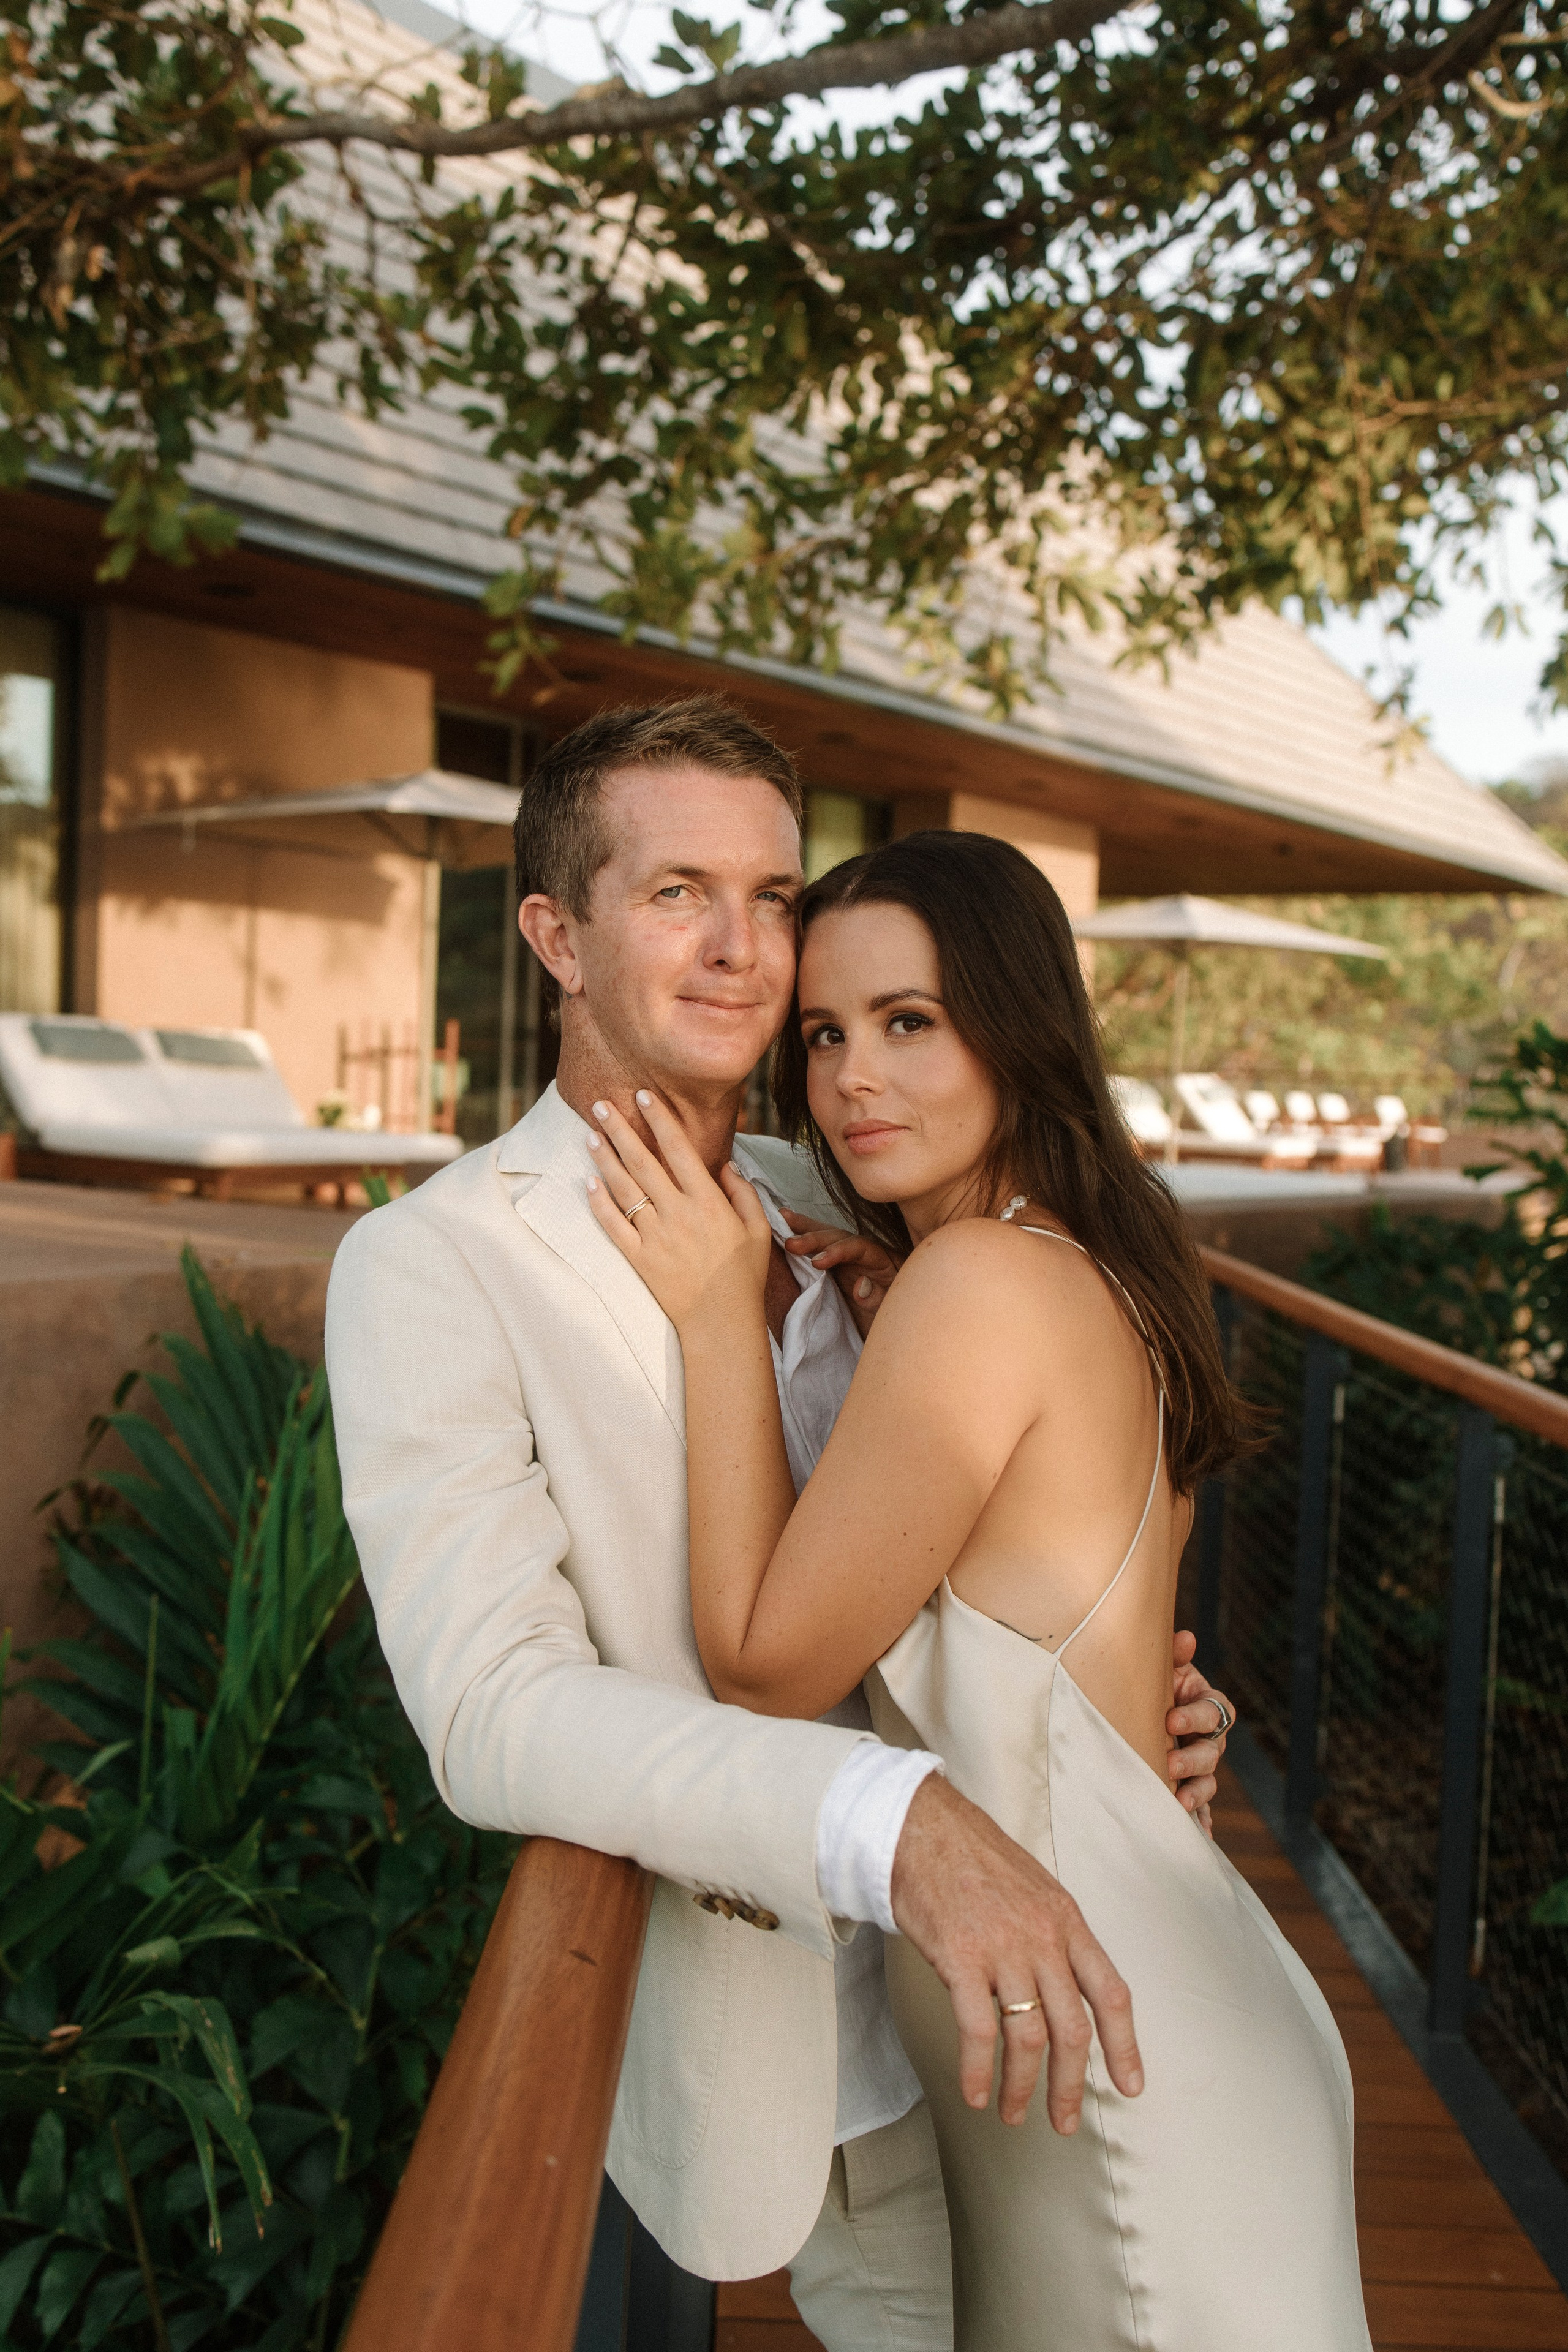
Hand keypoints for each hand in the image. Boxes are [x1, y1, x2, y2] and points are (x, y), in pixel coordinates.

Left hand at [585, 1092, 772, 1327]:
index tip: (643, 1095)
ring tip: (590, 1135)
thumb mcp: (757, 1229)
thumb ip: (743, 1193)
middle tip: (599, 1104)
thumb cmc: (744, 1275)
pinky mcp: (639, 1258)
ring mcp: (655, 1235)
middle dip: (620, 1128)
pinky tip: (588, 1182)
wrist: (721, 1321)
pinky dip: (599, 1202)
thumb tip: (726, 1166)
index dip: (659, 1119)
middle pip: (642, 1160)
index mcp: (708, 1201)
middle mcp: (678, 1213)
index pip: (679, 1149)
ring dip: (604, 1158)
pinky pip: (613, 1225)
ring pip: (624, 1188)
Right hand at [780, 1210, 898, 1337]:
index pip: (859, 1247)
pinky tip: (786, 1221)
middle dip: (814, 1238)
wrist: (895, 1321)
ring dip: (804, 1227)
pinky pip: (819, 1244)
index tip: (817, 1261)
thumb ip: (879, 1297)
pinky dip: (803, 1231)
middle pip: (839, 1237)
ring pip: (827, 1234)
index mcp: (883, 1260)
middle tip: (790, 1244)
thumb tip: (860, 1284)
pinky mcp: (835, 1263)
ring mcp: (849, 1255)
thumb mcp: (891, 1310)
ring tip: (781, 1219)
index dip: (838, 1251)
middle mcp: (864, 1252)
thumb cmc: (896, 1316)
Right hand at [890, 1774, 1141, 2133]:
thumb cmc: (974, 1857)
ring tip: (1012, 2113)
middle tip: (1065, 2122)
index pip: (1111, 1993)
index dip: (1125, 2046)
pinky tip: (975, 2092)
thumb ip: (1054, 1937)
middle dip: (1071, 2086)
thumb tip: (1065, 1988)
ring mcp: (1003, 1949)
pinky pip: (978, 2029)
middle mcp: (1043, 1939)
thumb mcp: (1035, 1889)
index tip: (1130, 2086)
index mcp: (1067, 1922)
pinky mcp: (961, 1958)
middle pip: (1073, 2030)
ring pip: (1028, 2036)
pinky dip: (979, 2069)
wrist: (922, 1827)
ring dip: (1022, 2086)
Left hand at [1164, 1630, 1233, 1837]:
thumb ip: (1175, 1655)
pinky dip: (1201, 1822)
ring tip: (1179, 1804)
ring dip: (1197, 1794)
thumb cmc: (1157, 1681)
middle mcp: (1211, 1736)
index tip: (1170, 1719)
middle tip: (1169, 1763)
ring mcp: (1202, 1764)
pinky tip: (1199, 1836)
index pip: (1212, 1710)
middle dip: (1192, 1759)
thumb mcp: (1165, 1666)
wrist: (1145, 1703)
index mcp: (1207, 1702)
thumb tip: (1186, 1637)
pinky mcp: (1191, 1786)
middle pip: (1212, 1751)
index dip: (1194, 1716)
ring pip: (1209, 1782)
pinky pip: (1201, 1807)